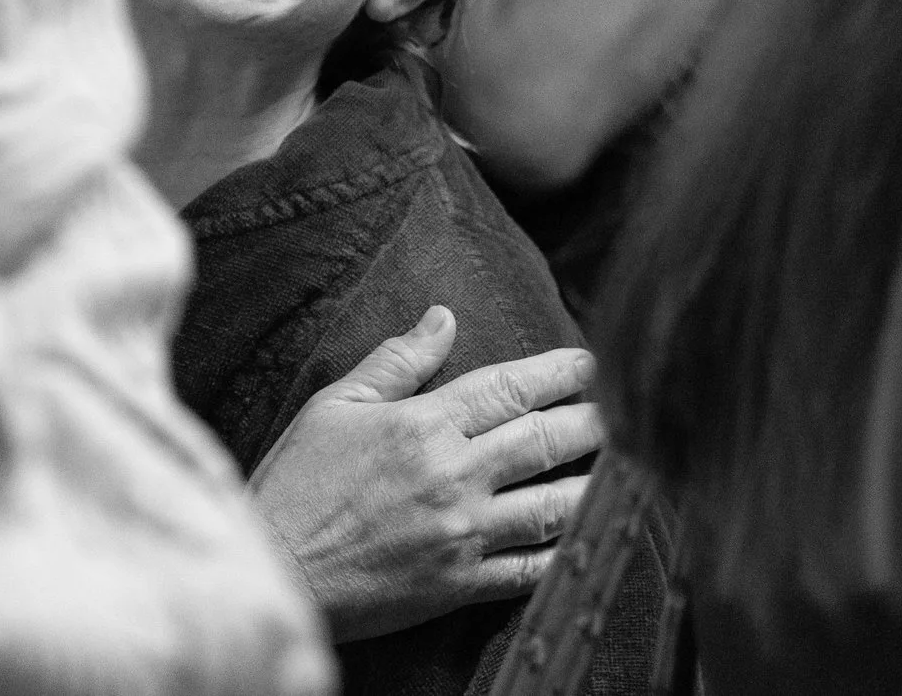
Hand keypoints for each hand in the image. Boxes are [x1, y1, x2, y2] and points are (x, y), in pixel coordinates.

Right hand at [248, 306, 604, 643]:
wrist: (276, 570)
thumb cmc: (296, 484)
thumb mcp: (335, 406)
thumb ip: (396, 361)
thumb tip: (442, 317)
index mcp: (423, 425)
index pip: (509, 388)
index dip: (559, 372)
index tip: (591, 363)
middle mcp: (453, 475)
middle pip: (544, 441)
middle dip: (592, 421)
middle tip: (626, 408)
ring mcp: (462, 533)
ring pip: (552, 505)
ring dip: (594, 483)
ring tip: (626, 466)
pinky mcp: (460, 585)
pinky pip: (530, 568)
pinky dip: (566, 551)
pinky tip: (588, 535)